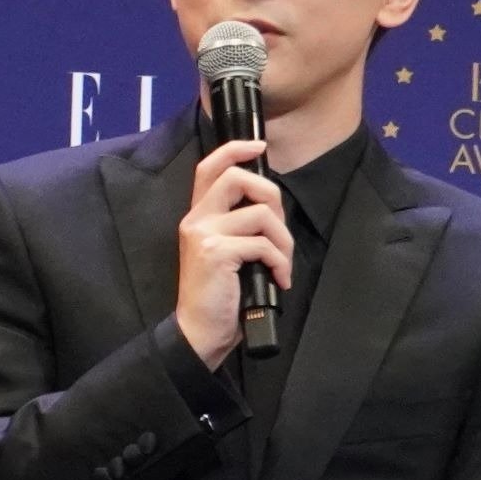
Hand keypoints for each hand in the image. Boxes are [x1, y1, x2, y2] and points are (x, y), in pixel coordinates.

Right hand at [174, 140, 293, 369]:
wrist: (199, 333)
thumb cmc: (219, 297)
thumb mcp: (224, 253)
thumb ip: (237, 226)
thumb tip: (272, 209)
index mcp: (198, 216)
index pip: (209, 166)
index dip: (235, 149)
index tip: (259, 146)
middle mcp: (197, 220)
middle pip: (238, 178)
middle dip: (272, 196)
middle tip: (279, 229)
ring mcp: (205, 234)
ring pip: (261, 214)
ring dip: (283, 240)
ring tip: (282, 264)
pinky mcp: (217, 252)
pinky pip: (264, 244)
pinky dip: (281, 262)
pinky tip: (279, 280)